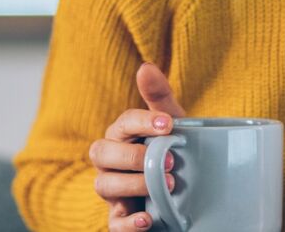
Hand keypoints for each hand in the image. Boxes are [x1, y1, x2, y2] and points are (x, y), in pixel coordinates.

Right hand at [90, 62, 186, 230]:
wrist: (183, 189)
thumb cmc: (170, 151)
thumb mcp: (171, 124)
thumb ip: (159, 97)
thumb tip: (145, 67)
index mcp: (121, 135)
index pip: (122, 123)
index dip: (143, 122)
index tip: (169, 125)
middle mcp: (109, 161)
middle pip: (101, 153)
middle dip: (133, 156)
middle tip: (170, 161)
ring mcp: (112, 190)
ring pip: (104, 185)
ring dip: (134, 184)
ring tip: (168, 186)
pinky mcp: (120, 217)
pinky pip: (113, 223)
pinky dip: (128, 223)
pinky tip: (148, 218)